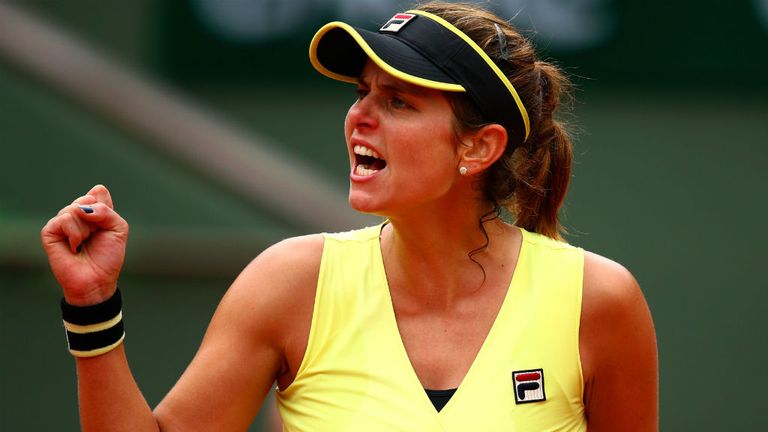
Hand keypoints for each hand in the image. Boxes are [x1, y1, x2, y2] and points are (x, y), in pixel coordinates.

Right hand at [41, 185, 128, 305]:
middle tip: (95, 236)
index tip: (106, 226)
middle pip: (87, 198)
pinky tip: (74, 247)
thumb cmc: (108, 257)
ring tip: (84, 243)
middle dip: (97, 219)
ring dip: (86, 229)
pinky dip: (75, 234)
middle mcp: (75, 214)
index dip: (105, 208)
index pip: (98, 192)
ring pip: (75, 208)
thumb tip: (83, 208)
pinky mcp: (49, 232)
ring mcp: (61, 222)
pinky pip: (64, 219)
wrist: (97, 280)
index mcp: (92, 211)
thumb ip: (106, 211)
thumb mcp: (118, 229)